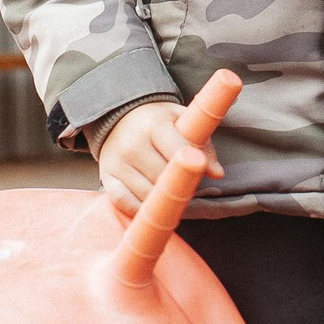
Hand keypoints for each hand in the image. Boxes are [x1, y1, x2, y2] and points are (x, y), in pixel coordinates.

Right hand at [96, 101, 222, 216]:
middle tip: (185, 184)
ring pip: (146, 193)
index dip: (191, 166)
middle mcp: (133, 144)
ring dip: (162, 200)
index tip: (200, 172)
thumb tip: (216, 173)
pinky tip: (151, 205)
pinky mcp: (107, 177)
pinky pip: (124, 202)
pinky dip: (139, 208)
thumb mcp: (182, 121)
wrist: (119, 115)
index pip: (177, 151)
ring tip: (170, 193)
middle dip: (178, 185)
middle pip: (163, 177)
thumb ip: (202, 144)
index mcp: (155, 125)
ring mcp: (117, 162)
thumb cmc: (158, 121)